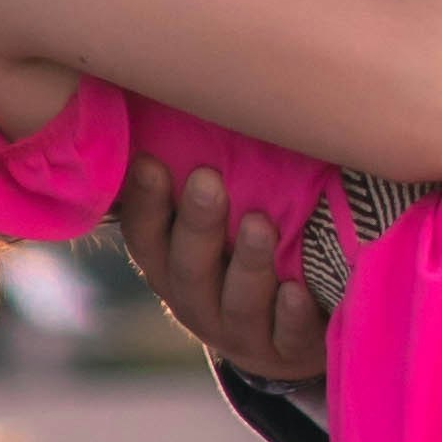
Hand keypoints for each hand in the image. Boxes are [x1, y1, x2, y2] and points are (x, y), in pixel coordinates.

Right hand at [116, 156, 336, 388]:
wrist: (284, 344)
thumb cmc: (242, 257)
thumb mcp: (214, 226)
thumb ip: (199, 178)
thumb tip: (195, 87)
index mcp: (169, 265)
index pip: (145, 236)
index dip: (144, 203)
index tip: (152, 161)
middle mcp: (195, 301)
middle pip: (187, 268)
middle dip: (197, 224)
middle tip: (209, 180)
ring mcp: (238, 332)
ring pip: (235, 303)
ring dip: (246, 264)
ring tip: (260, 225)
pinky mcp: (283, 353)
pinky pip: (283, 338)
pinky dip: (289, 316)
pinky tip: (297, 292)